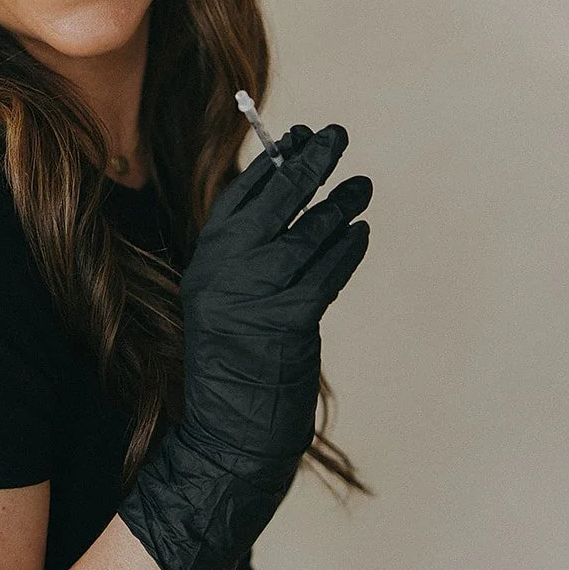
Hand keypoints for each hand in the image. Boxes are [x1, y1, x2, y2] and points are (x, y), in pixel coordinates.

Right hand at [116, 124, 371, 569]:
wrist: (227, 436)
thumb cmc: (231, 370)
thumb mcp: (224, 303)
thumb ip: (246, 258)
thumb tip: (288, 204)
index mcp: (206, 264)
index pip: (240, 195)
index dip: (272, 161)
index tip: (297, 133)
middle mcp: (225, 273)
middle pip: (277, 199)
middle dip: (309, 161)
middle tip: (336, 134)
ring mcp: (256, 295)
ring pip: (311, 233)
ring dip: (341, 204)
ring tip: (362, 187)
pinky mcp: (290, 320)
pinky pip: (328, 271)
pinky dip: (348, 249)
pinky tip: (360, 233)